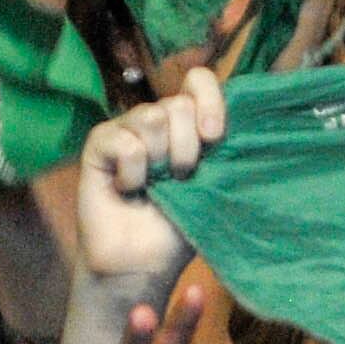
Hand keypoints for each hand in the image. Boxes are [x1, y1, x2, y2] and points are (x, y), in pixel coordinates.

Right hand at [74, 67, 226, 295]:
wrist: (144, 263)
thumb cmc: (179, 225)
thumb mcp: (213, 184)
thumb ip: (223, 148)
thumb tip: (245, 118)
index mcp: (188, 122)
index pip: (199, 80)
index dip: (210, 100)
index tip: (213, 137)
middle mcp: (157, 119)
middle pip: (178, 104)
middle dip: (186, 149)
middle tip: (178, 179)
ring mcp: (126, 128)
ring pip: (153, 118)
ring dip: (160, 161)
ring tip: (152, 185)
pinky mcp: (99, 143)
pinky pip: (125, 142)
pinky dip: (133, 173)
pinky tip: (127, 189)